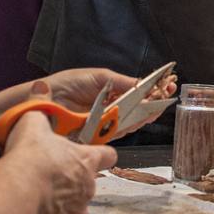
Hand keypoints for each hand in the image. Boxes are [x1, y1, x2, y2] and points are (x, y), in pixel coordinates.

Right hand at [1, 110, 115, 213]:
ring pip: (76, 210)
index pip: (108, 156)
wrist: (19, 189)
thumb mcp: (34, 122)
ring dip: (64, 207)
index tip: (92, 156)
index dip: (100, 156)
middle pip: (89, 185)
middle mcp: (89, 187)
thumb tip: (40, 87)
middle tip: (51, 180)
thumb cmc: (30, 155)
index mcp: (87, 160)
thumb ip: (40, 106)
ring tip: (42, 202)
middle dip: (73, 184)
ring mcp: (78, 211)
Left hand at [43, 67, 177, 129]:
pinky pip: (117, 132)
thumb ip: (123, 82)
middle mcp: (112, 109)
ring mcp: (106, 123)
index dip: (154, 92)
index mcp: (113, 93)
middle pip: (139, 110)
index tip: (168, 86)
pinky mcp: (98, 135)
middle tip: (166, 97)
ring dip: (145, 115)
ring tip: (155, 106)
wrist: (45, 99)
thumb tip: (145, 85)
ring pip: (132, 123)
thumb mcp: (100, 77)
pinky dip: (129, 125)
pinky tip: (139, 117)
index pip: (139, 94)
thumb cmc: (68, 83)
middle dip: (154, 104)